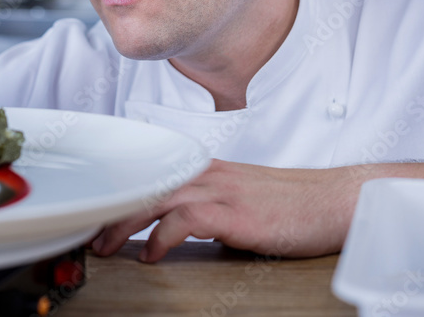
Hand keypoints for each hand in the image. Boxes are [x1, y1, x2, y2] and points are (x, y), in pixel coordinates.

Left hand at [90, 160, 423, 262]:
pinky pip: (183, 220)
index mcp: (207, 170)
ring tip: (104, 245)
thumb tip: (175, 230)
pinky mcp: (232, 211)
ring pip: (154, 198)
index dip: (122, 195)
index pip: (153, 176)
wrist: (335, 200)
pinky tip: (151, 254)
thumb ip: (208, 208)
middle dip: (110, 209)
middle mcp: (207, 173)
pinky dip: (160, 237)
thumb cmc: (292, 205)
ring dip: (123, 223)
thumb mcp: (242, 200)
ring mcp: (220, 189)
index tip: (98, 215)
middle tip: (88, 234)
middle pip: (144, 184)